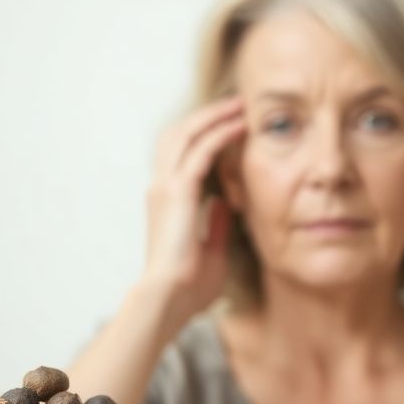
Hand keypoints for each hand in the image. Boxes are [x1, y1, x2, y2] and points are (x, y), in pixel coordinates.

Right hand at [142, 96, 247, 320]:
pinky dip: (221, 132)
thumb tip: (225, 204)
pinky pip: (201, 149)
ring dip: (214, 115)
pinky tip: (241, 125)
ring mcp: (165, 187)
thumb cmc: (188, 288)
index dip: (204, 134)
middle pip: (179, 133)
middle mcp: (161, 188)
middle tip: (238, 103)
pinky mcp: (177, 191)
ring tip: (241, 105)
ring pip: (187, 133)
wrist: (169, 300)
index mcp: (167, 202)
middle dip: (208, 114)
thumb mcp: (210, 251)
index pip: (181, 154)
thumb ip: (216, 225)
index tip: (232, 125)